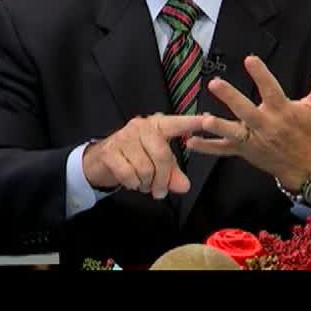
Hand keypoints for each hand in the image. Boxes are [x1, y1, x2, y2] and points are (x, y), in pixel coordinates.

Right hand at [81, 113, 204, 199]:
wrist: (99, 161)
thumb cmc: (134, 158)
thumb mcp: (157, 165)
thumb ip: (173, 174)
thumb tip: (184, 186)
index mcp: (157, 126)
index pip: (178, 123)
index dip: (194, 122)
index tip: (210, 119)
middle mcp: (141, 126)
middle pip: (162, 156)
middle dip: (163, 179)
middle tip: (159, 192)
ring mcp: (124, 137)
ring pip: (145, 169)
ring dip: (145, 183)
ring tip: (142, 183)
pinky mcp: (110, 151)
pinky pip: (129, 174)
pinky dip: (132, 184)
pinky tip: (131, 182)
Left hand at [186, 56, 310, 190]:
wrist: (306, 167)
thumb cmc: (309, 132)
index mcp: (282, 111)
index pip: (271, 89)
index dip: (261, 74)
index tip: (250, 60)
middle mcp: (266, 125)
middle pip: (246, 110)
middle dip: (231, 98)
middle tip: (215, 84)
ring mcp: (253, 140)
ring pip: (233, 133)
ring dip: (217, 126)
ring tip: (202, 120)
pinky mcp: (244, 151)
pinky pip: (223, 150)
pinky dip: (207, 147)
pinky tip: (190, 142)